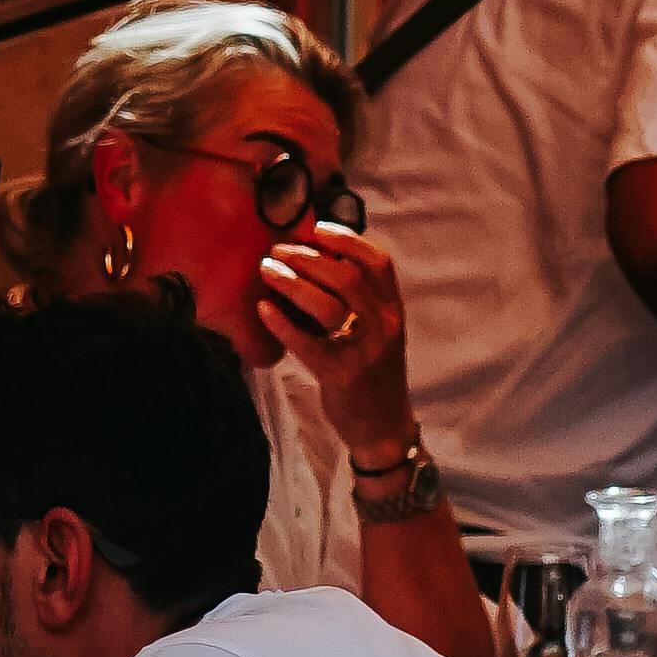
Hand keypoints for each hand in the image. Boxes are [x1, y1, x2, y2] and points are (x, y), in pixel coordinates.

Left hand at [255, 220, 415, 457]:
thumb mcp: (380, 332)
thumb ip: (361, 301)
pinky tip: (262, 309)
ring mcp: (363, 352)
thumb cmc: (374, 373)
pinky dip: (281, 323)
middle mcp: (384, 327)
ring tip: (267, 271)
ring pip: (327, 306)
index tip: (317, 228)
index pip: (379, 263)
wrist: (383, 427)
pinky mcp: (340, 375)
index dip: (348, 240)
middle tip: (279, 251)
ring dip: (292, 283)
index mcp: (394, 311)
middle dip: (308, 258)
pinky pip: (306, 343)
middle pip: (347, 279)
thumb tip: (319, 261)